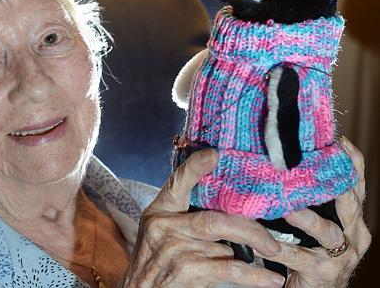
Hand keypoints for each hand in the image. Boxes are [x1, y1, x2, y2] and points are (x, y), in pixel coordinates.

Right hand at [122, 149, 285, 286]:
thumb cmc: (156, 260)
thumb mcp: (162, 231)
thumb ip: (186, 217)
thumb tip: (231, 208)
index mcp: (160, 210)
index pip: (177, 182)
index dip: (196, 167)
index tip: (215, 154)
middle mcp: (164, 225)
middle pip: (214, 219)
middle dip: (249, 228)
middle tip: (271, 239)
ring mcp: (173, 248)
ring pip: (223, 245)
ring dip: (252, 251)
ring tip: (274, 253)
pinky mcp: (183, 270)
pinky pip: (227, 269)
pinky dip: (253, 276)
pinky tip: (269, 279)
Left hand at [263, 137, 371, 287]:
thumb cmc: (312, 252)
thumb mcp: (319, 226)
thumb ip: (313, 200)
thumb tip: (289, 163)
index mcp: (353, 221)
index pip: (357, 186)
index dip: (352, 163)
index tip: (340, 141)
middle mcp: (354, 236)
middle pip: (350, 205)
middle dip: (336, 186)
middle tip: (315, 169)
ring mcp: (341, 256)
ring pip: (327, 231)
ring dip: (308, 218)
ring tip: (289, 209)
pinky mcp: (322, 272)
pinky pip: (298, 258)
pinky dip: (279, 249)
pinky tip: (262, 241)